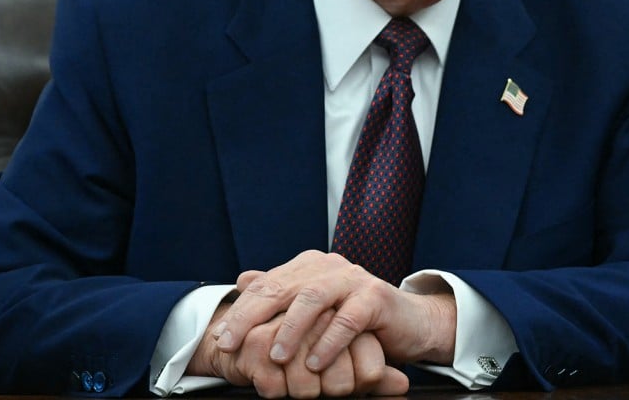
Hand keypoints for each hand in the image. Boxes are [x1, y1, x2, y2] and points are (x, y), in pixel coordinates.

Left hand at [213, 250, 456, 373]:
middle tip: (231, 345)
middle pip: (283, 287)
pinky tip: (315, 363)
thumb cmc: (355, 321)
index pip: (266, 284)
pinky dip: (329, 342)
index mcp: (309, 266)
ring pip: (313, 298)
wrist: (408, 323)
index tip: (219, 339)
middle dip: (252, 317)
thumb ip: (281, 293)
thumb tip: (242, 280)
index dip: (240, 311)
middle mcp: (328, 266)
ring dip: (291, 329)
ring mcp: (353, 278)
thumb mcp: (314, 310)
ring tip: (275, 357)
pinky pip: (348, 319)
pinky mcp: (376, 297)